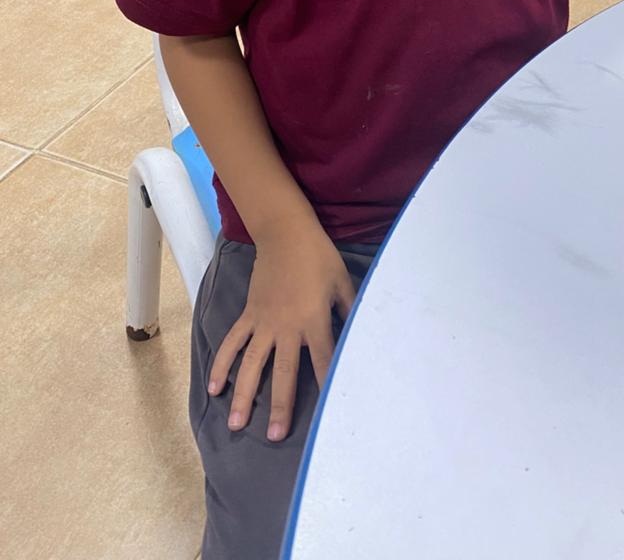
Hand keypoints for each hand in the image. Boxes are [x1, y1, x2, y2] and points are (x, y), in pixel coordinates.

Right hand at [206, 222, 354, 441]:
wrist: (285, 233)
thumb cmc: (319, 257)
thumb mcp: (342, 282)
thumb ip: (350, 309)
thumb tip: (363, 332)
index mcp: (314, 319)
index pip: (323, 359)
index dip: (326, 386)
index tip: (327, 415)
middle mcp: (287, 326)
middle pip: (283, 372)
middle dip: (279, 405)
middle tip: (275, 436)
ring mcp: (263, 322)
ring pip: (250, 364)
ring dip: (243, 395)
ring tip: (236, 424)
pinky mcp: (248, 314)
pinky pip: (232, 343)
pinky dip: (221, 364)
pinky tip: (214, 388)